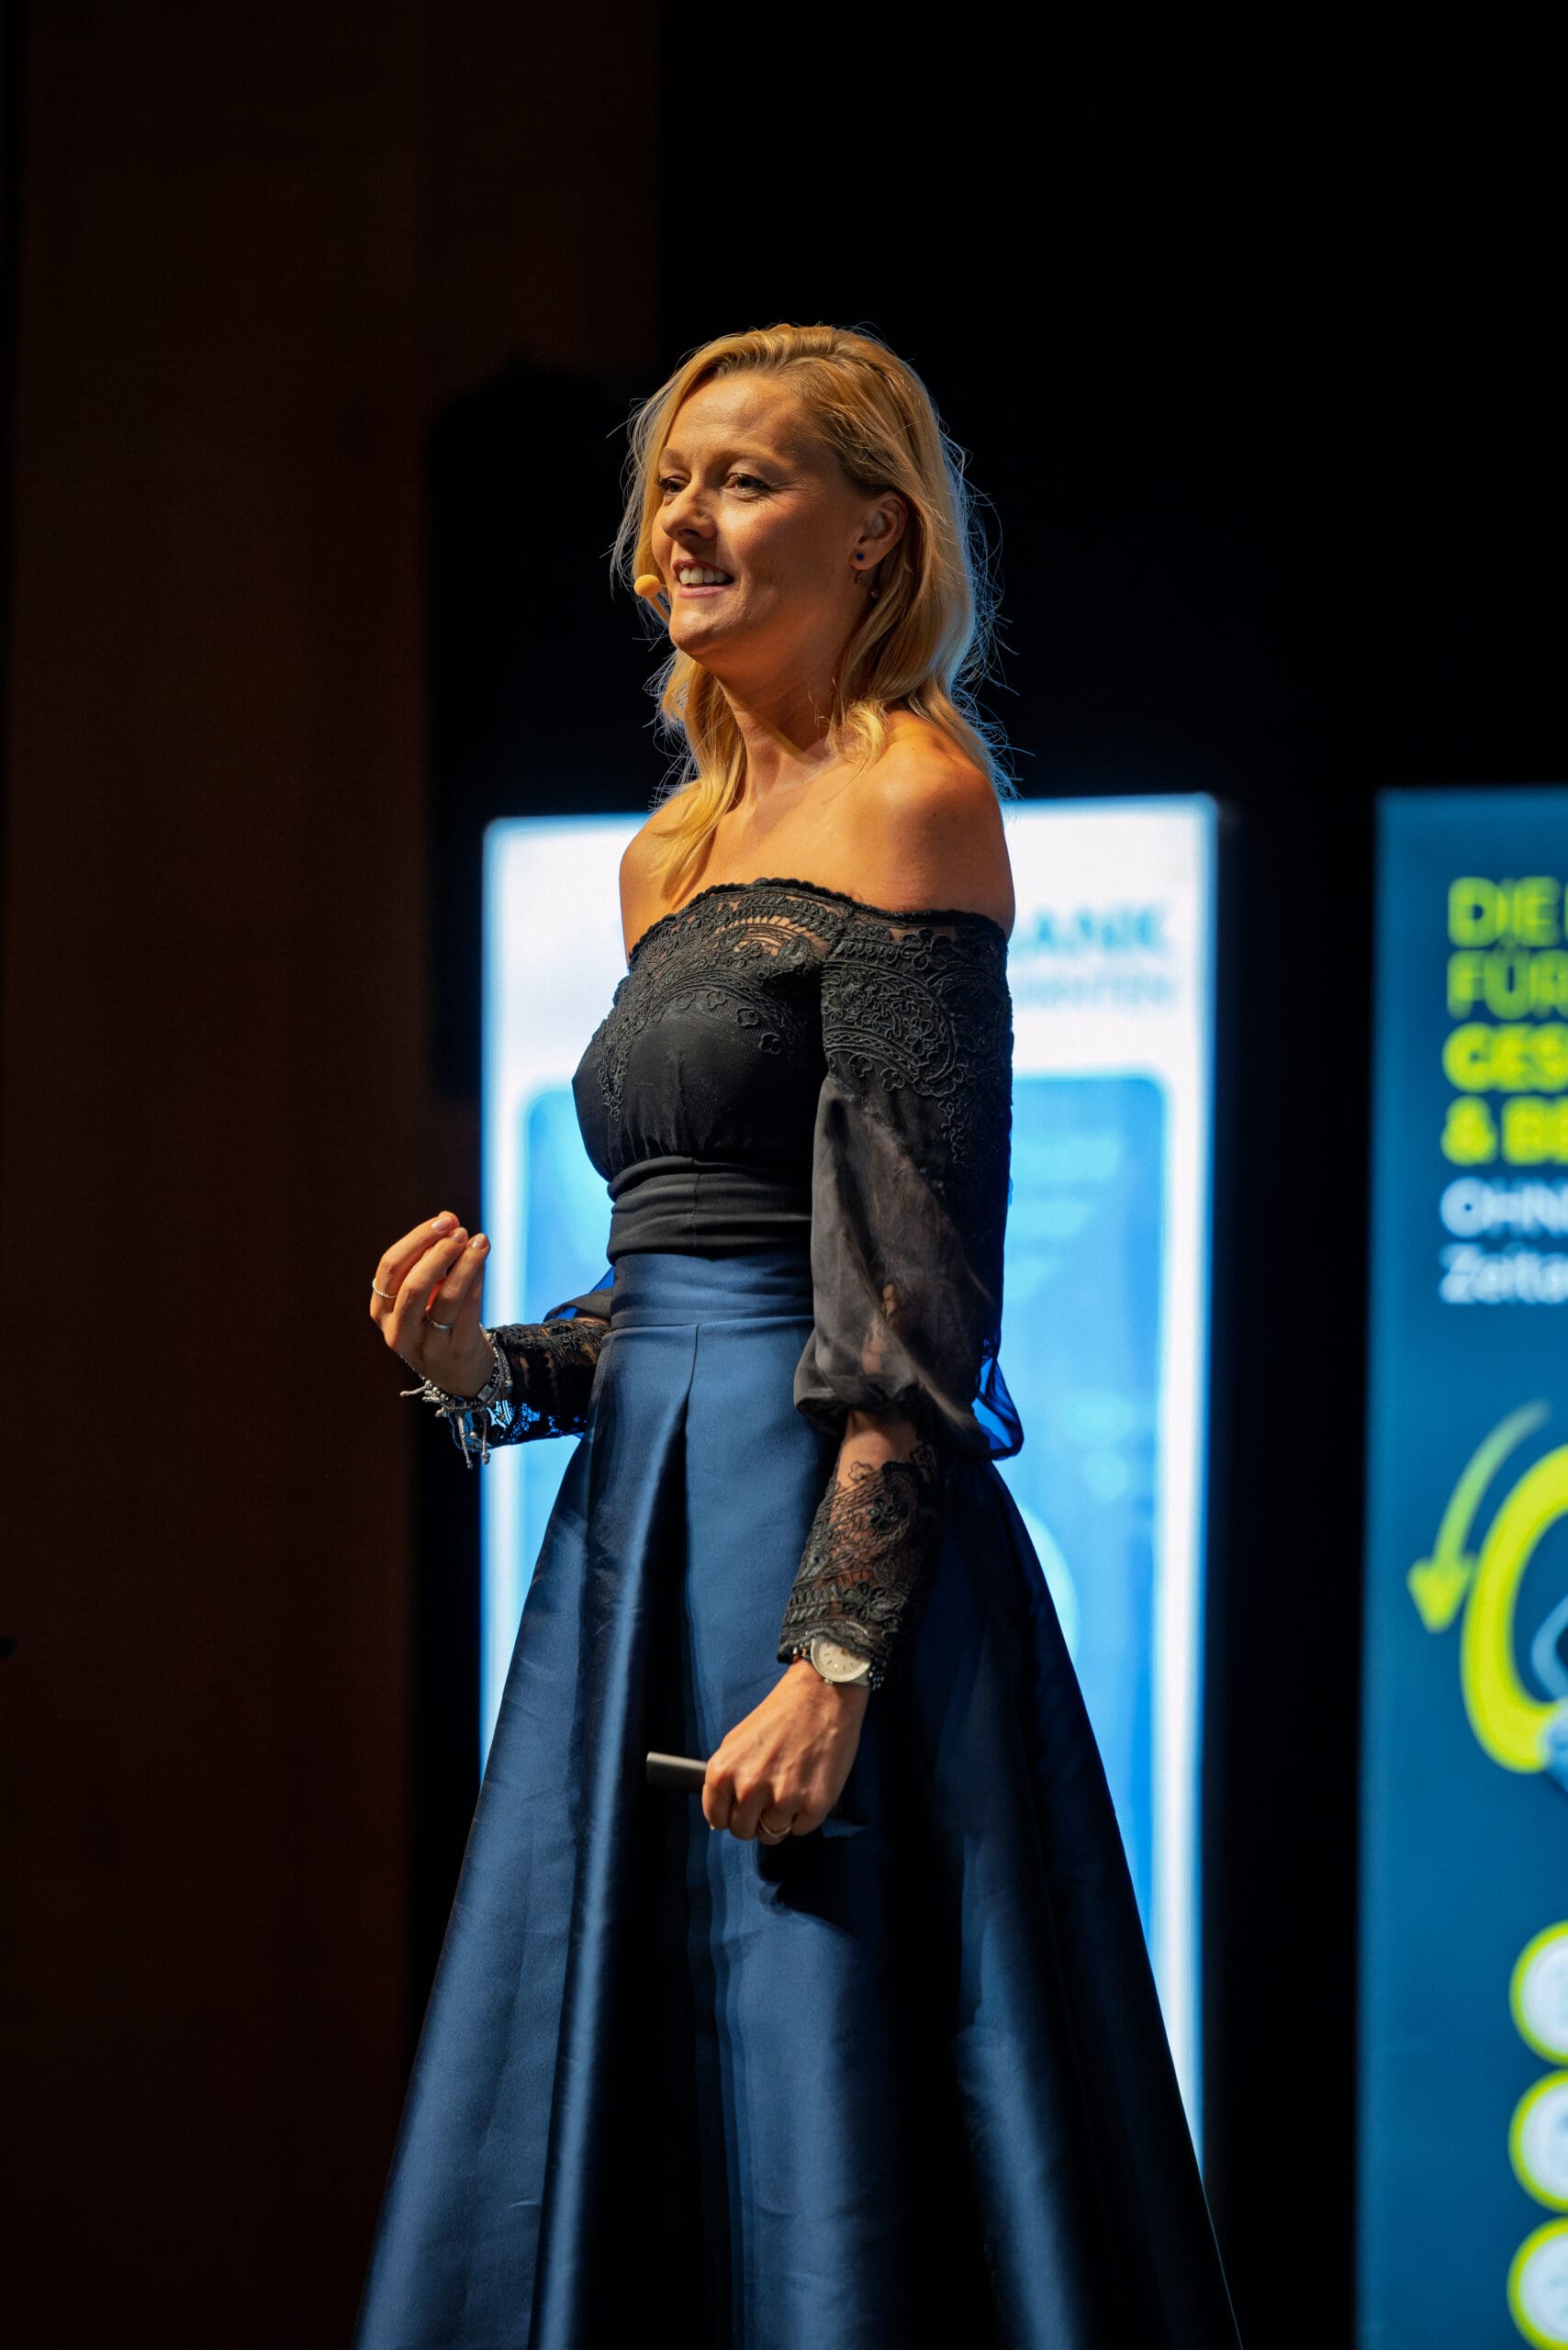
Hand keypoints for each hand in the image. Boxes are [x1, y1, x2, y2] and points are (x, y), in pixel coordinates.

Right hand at [370, 1209, 493, 1396]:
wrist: (459, 1373)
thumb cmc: (436, 1322)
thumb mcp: (425, 1294)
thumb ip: (431, 1258)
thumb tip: (448, 1219)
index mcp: (380, 1311)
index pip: (390, 1268)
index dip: (417, 1239)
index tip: (443, 1221)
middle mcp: (397, 1331)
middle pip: (413, 1284)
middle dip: (439, 1252)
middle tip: (461, 1232)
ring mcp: (426, 1346)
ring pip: (445, 1298)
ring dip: (465, 1264)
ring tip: (480, 1241)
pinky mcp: (455, 1352)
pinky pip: (468, 1311)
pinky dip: (476, 1281)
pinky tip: (483, 1262)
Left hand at [703, 1658, 869, 1839]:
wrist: (821, 1695)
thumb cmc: (780, 1715)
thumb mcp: (737, 1741)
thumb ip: (725, 1779)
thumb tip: (720, 1817)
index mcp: (724, 1771)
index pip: (717, 1818)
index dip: (730, 1815)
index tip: (741, 1808)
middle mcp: (749, 1788)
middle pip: (744, 1831)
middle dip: (755, 1819)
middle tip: (770, 1797)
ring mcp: (782, 1799)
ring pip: (773, 1833)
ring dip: (781, 1818)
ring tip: (792, 1788)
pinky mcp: (814, 1805)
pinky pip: (801, 1829)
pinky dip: (805, 1815)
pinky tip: (808, 1788)